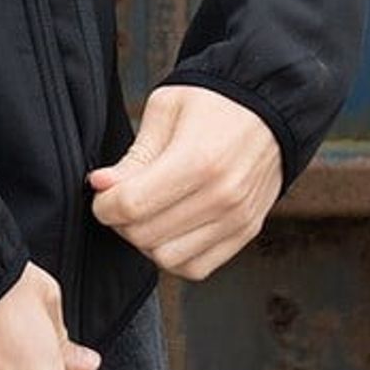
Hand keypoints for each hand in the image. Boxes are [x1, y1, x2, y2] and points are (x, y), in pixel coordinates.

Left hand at [87, 85, 281, 280]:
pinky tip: (170, 228)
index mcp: (198, 159)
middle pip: (146, 236)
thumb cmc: (214, 102)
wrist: (269, 106)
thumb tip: (99, 185)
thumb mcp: (167, 109)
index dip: (104, 204)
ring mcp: (237, 219)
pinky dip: (175, 256)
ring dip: (146, 242)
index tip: (102, 192)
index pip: (132, 205)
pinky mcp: (246, 232)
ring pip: (168, 259)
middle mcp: (222, 196)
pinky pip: (197, 268)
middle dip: (121, 222)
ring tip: (147, 213)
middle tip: (122, 199)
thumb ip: (134, 155)